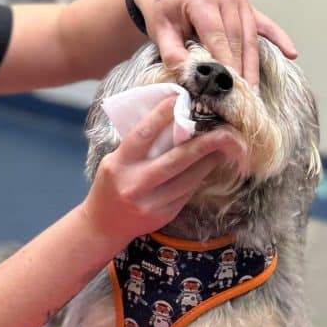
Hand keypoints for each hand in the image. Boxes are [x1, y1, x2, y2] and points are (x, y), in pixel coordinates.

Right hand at [81, 97, 243, 245]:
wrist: (103, 226)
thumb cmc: (110, 186)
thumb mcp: (114, 162)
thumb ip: (136, 146)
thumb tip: (167, 120)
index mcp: (119, 164)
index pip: (143, 135)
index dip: (161, 116)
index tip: (179, 100)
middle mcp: (135, 184)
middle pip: (175, 160)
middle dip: (202, 144)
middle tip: (222, 131)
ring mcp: (150, 202)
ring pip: (187, 179)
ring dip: (207, 162)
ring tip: (222, 148)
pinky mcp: (163, 215)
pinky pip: (186, 193)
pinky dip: (198, 178)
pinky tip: (208, 167)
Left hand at [133, 0, 297, 88]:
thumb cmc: (161, 12)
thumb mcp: (160, 32)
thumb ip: (172, 53)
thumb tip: (190, 75)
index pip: (218, 38)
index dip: (225, 64)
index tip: (229, 88)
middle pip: (237, 40)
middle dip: (241, 70)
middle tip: (244, 97)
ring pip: (250, 37)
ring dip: (253, 65)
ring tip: (254, 90)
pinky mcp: (245, 4)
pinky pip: (264, 23)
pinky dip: (278, 38)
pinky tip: (291, 53)